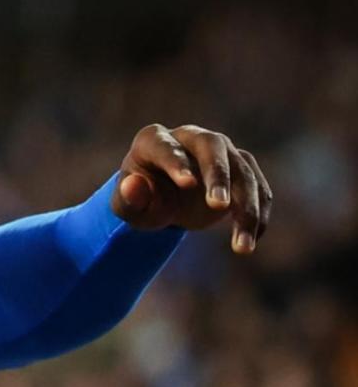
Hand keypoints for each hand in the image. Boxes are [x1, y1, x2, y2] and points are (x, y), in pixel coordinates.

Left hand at [111, 123, 271, 253]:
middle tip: (218, 207)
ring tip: (242, 247)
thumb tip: (132, 186)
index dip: (176, 163)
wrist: (162, 199)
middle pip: (212, 146)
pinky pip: (259, 188)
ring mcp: (221, 151)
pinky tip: (251, 241)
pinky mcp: (242, 168)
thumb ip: (128, 198)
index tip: (187, 185)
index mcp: (154, 141)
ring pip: (243, 171)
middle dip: (218, 175)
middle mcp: (191, 138)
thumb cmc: (140, 200)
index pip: (165, 147)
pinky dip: (259, 214)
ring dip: (246, 207)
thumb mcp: (126, 206)